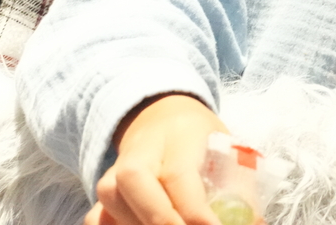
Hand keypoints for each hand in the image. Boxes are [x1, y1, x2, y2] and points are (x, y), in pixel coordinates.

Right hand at [89, 94, 228, 224]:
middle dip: (161, 221)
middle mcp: (137, 154)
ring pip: (112, 209)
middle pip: (133, 184)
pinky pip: (96, 221)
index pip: (179, 176)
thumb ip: (240, 193)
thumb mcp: (229, 154)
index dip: (196, 213)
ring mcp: (112, 176)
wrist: (161, 121)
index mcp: (177, 138)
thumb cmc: (202, 143)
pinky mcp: (99, 198)